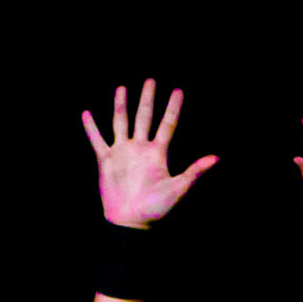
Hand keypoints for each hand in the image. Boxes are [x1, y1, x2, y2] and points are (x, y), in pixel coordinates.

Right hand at [81, 79, 217, 227]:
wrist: (131, 220)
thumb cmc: (157, 208)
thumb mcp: (179, 188)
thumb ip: (195, 171)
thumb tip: (216, 158)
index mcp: (158, 153)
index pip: (167, 124)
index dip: (173, 108)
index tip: (179, 90)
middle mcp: (140, 148)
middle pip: (144, 116)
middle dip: (148, 99)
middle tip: (151, 80)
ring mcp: (123, 152)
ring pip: (121, 122)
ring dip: (121, 105)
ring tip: (122, 88)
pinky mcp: (106, 160)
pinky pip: (97, 140)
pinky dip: (91, 127)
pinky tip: (86, 113)